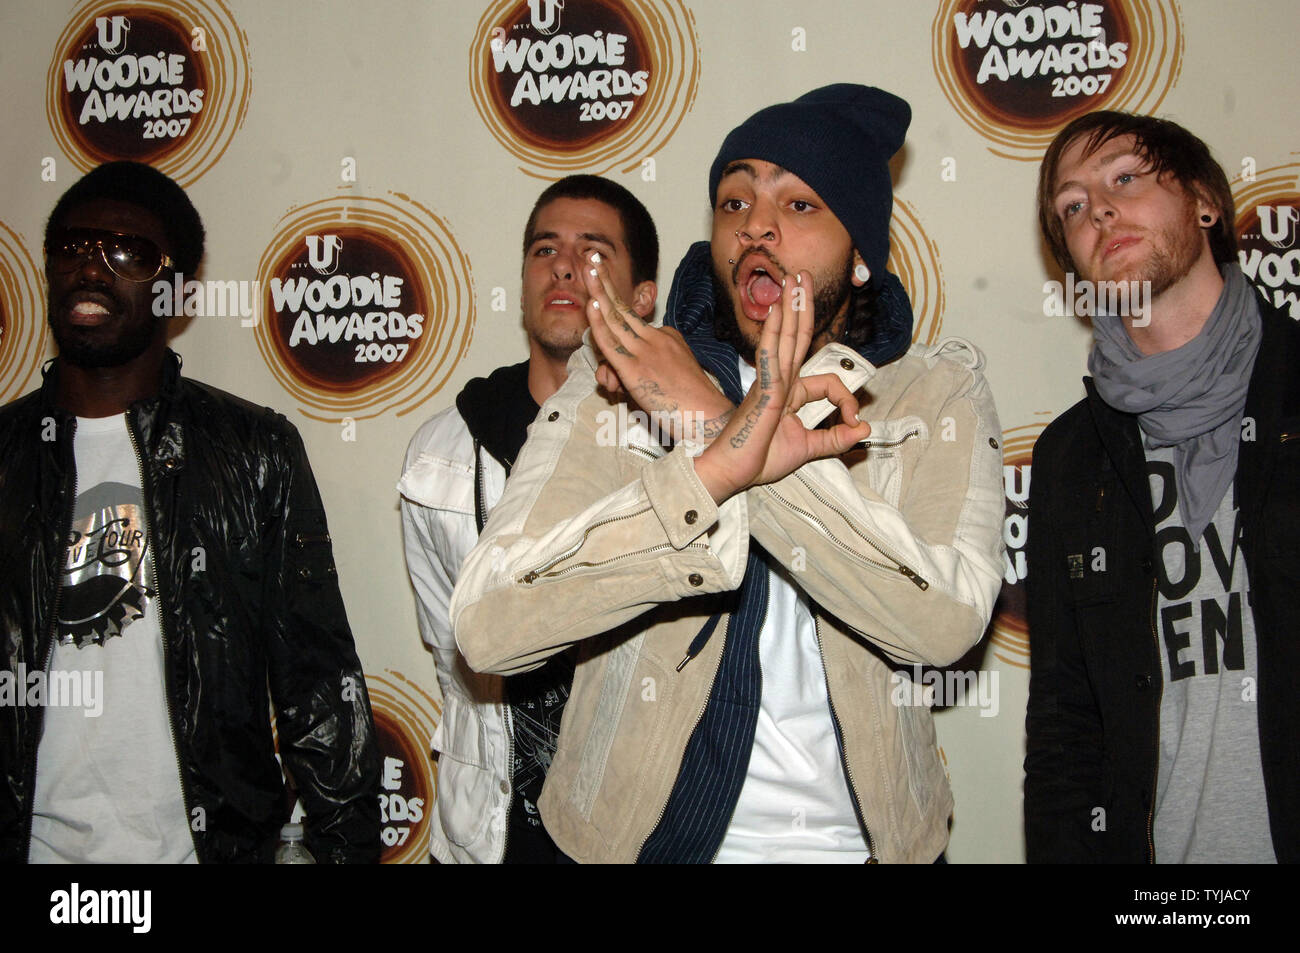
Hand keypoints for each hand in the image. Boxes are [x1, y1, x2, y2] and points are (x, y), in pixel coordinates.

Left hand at [583, 253, 733, 442]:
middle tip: (593, 259)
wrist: (706, 417)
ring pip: (616, 318)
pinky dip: (599, 321)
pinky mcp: (635, 368)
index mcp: (666, 338)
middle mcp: (656, 338)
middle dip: (606, 281)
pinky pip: (611, 341)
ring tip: (588, 268)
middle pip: (624, 307)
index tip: (603, 287)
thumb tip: (608, 375)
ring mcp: (645, 351)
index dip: (612, 311)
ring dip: (599, 290)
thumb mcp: (664, 381)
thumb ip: (632, 374)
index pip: (631, 325)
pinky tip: (591, 303)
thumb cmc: (688, 406)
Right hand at [694, 271, 870, 502]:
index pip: (828, 383)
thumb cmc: (759, 459)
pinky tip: (780, 308)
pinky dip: (776, 330)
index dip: (848, 400)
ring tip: (795, 280)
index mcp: (790, 395)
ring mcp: (770, 382)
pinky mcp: (763, 388)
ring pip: (785, 337)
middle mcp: (781, 383)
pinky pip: (771, 354)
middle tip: (804, 276)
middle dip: (802, 307)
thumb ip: (836, 439)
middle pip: (797, 338)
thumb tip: (864, 429)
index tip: (855, 423)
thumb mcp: (809, 450)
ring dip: (792, 306)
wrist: (731, 471)